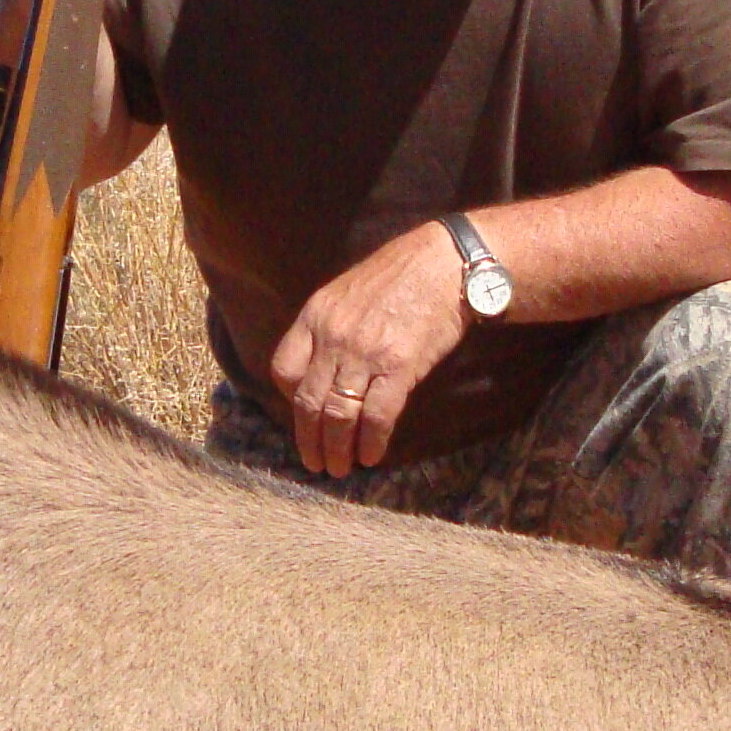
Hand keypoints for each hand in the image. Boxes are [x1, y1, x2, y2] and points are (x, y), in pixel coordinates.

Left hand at [268, 223, 472, 475]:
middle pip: (307, 401)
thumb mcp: (347, 292)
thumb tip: (322, 368)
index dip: (289, 400)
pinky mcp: (399, 366)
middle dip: (308, 440)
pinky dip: (371, 442)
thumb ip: (329, 327)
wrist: (446, 263)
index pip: (284, 369)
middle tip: (315, 463)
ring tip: (340, 468)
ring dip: (336, 449)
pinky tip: (371, 455)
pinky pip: (376, 416)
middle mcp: (333, 336)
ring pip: (338, 414)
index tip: (304, 416)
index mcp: (315, 316)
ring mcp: (365, 352)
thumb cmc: (401, 275)